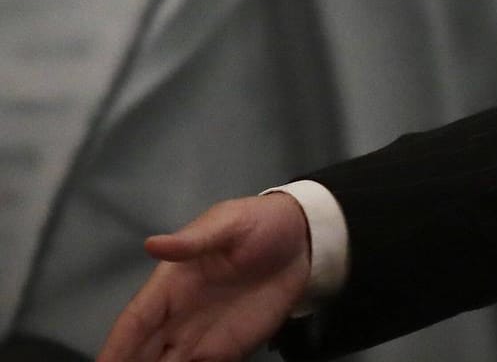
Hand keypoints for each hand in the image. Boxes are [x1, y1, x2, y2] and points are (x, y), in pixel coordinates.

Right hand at [97, 193, 311, 361]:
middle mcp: (180, 315)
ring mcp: (203, 334)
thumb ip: (193, 241)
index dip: (116, 345)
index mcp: (171, 284)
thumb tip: (152, 244)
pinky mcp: (230, 347)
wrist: (305, 237)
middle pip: (144, 351)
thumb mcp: (228, 224)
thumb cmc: (260, 224)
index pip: (136, 320)